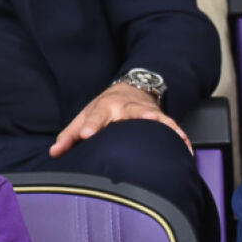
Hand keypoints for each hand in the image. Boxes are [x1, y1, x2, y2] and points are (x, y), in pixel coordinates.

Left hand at [49, 81, 190, 157]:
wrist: (133, 88)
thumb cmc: (105, 109)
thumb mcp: (85, 116)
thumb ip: (69, 136)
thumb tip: (55, 153)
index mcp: (104, 108)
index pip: (95, 117)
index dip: (90, 126)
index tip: (86, 134)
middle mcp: (126, 108)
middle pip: (130, 113)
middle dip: (136, 117)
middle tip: (145, 121)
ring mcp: (145, 112)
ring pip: (155, 118)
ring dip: (162, 125)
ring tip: (171, 136)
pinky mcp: (161, 117)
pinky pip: (172, 127)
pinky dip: (180, 136)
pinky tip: (187, 148)